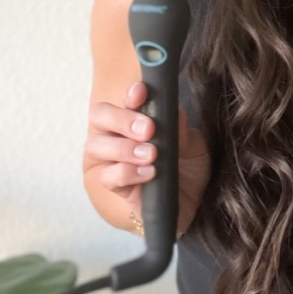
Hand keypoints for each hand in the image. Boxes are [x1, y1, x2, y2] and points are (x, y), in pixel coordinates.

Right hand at [85, 81, 209, 235]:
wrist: (196, 201)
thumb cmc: (189, 166)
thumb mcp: (193, 144)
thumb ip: (181, 129)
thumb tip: (174, 112)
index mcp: (137, 119)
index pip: (123, 100)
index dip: (128, 95)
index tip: (141, 92)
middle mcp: (120, 136)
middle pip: (99, 117)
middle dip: (121, 119)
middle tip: (148, 129)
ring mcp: (115, 162)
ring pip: (96, 146)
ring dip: (123, 147)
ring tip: (151, 154)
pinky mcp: (118, 188)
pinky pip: (108, 178)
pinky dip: (127, 172)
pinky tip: (149, 173)